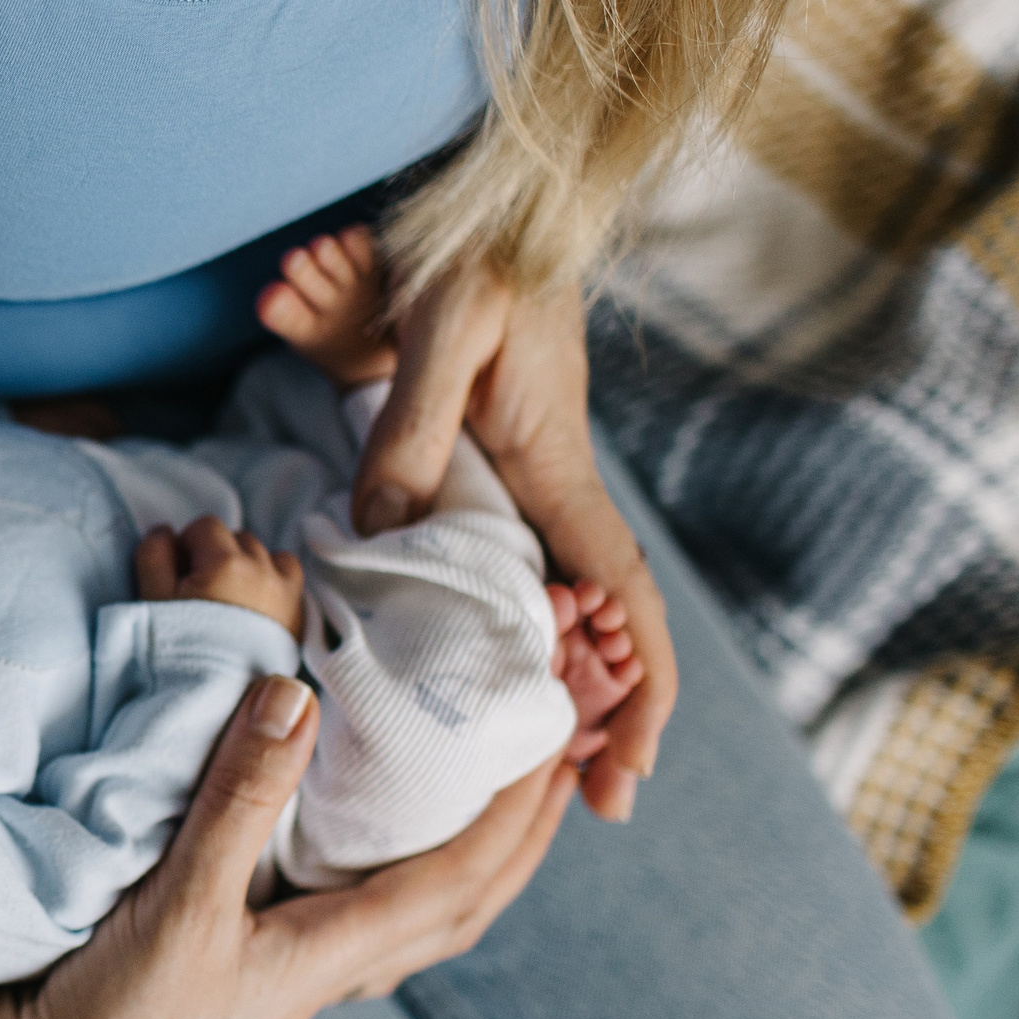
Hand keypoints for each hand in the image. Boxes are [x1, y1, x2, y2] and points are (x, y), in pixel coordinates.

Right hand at [0, 677, 575, 1018]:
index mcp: (326, 958)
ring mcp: (296, 980)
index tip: (551, 746)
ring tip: (494, 801)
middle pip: (462, 908)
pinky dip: (402, 875)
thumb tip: (295, 699)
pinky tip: (381, 849)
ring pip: (419, 921)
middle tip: (559, 763)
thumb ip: (235, 801)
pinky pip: (364, 920)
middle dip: (521, 839)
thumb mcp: (175, 903)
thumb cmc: (117, 1014)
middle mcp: (329, 974)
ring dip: (472, 861)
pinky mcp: (258, 973)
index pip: (454, 880)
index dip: (511, 814)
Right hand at [138, 517, 304, 638]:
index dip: (186, 545)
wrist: (212, 703)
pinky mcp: (298, 614)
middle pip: (237, 537)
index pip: (205, 526)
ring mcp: (286, 591)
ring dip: (247, 565)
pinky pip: (290, 577)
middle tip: (199, 592)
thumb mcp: (152, 599)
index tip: (178, 575)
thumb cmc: (177, 650)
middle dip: (216, 554)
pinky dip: (274, 580)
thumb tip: (164, 531)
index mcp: (225, 562)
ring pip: (268, 554)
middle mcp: (263, 570)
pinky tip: (255, 606)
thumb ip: (154, 555)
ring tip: (228, 599)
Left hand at [354, 265, 674, 819]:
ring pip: (544, 601)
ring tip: (539, 769)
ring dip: (549, 680)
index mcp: (554, 473)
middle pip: (592, 620)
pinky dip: (498, 625)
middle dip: (603, 712)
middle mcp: (547, 491)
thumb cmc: (472, 261)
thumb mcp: (440, 332)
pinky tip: (473, 672)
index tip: (630, 766)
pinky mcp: (476, 469)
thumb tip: (382, 530)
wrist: (479, 213)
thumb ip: (409, 430)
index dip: (637, 683)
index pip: (617, 597)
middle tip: (589, 804)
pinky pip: (497, 565)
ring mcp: (515, 484)